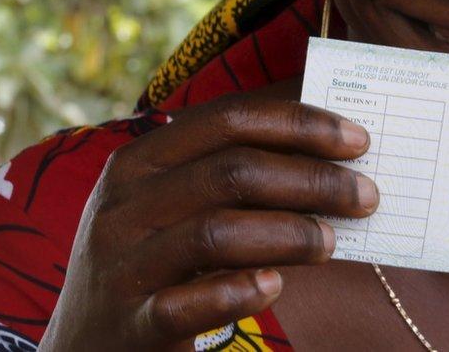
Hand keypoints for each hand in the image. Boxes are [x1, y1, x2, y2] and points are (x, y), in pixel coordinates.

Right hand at [38, 95, 376, 349]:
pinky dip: (240, 291)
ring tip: (333, 243)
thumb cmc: (148, 260)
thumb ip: (224, 176)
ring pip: (216, 232)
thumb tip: (324, 150)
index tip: (357, 139)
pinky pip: (189, 304)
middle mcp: (124, 205)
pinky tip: (276, 286)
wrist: (82, 345)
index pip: (226, 120)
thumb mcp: (166, 206)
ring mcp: (123, 265)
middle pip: (231, 172)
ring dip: (290, 233)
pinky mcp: (132, 323)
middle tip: (366, 196)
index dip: (297, 124)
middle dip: (312, 179)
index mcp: (138, 161)